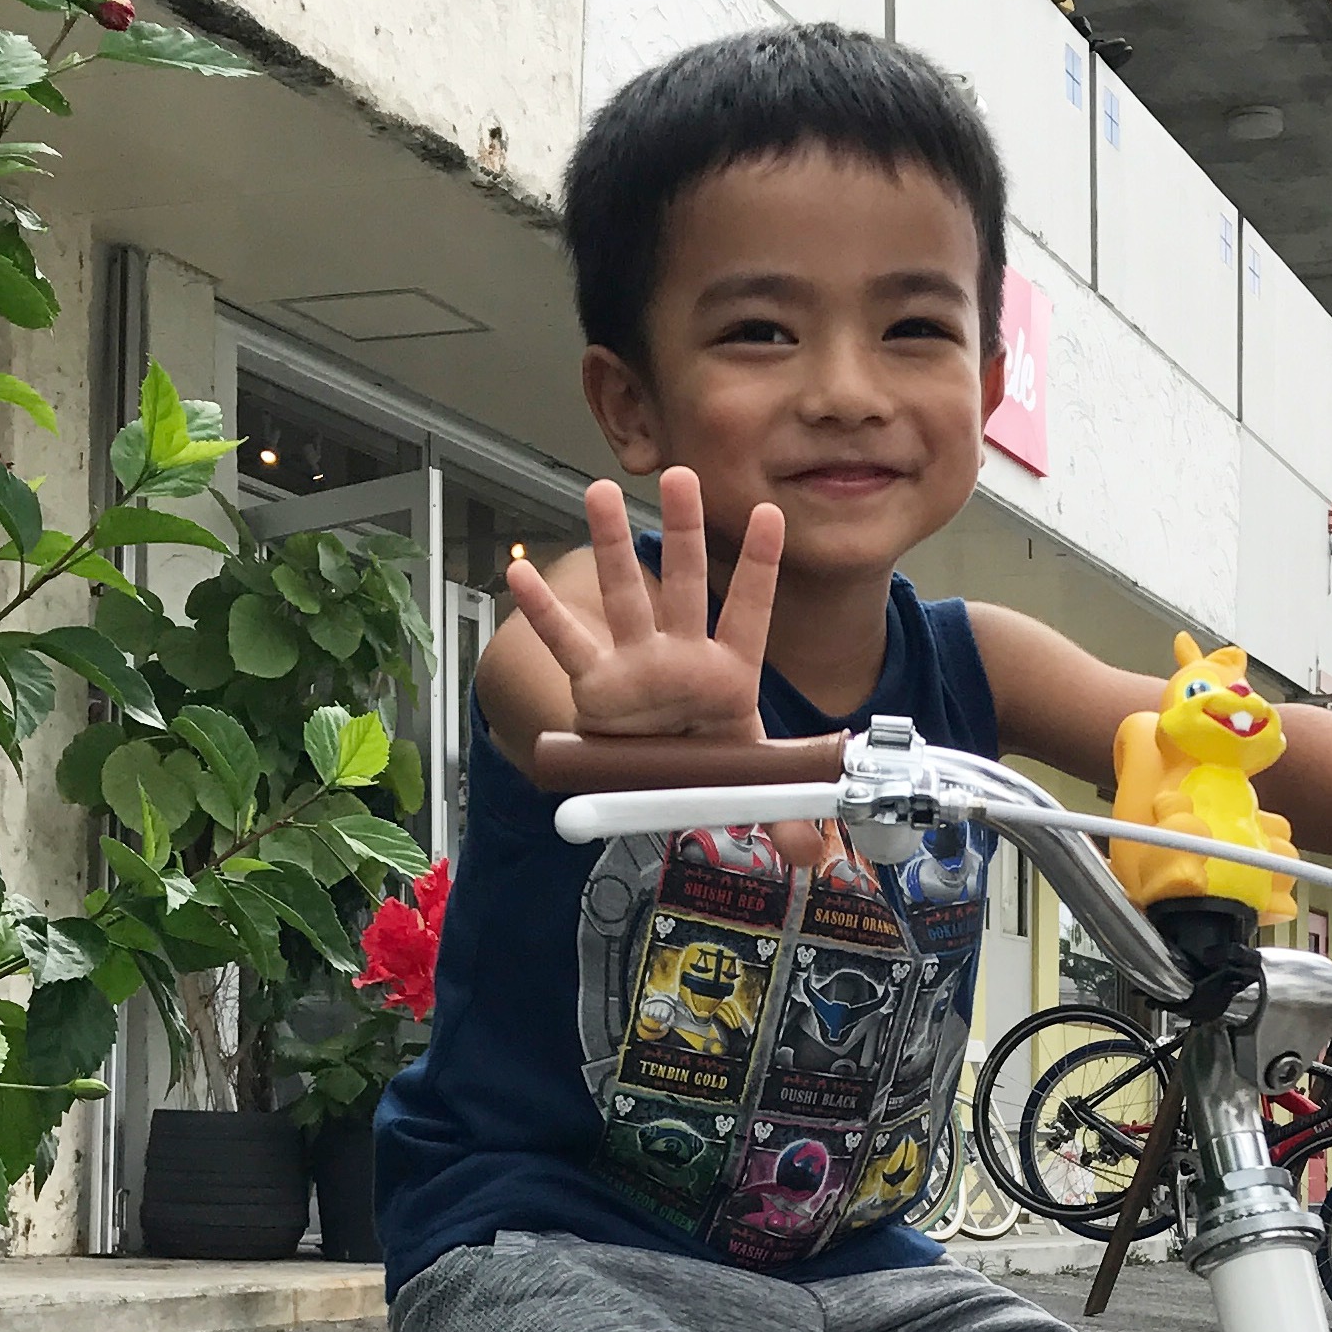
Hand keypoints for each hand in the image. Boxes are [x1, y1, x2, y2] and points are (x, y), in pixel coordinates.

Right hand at [505, 467, 841, 868]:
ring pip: (625, 596)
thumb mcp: (746, 784)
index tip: (771, 515)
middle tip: (679, 477)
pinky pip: (568, 643)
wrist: (652, 778)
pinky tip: (518, 573)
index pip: (749, 614)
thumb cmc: (703, 762)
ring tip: (598, 492)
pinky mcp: (596, 684)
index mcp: (727, 674)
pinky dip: (542, 611)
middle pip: (684, 586)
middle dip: (682, 532)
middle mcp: (681, 657)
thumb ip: (783, 810)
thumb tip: (814, 854)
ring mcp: (636, 664)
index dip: (760, 568)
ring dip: (612, 546)